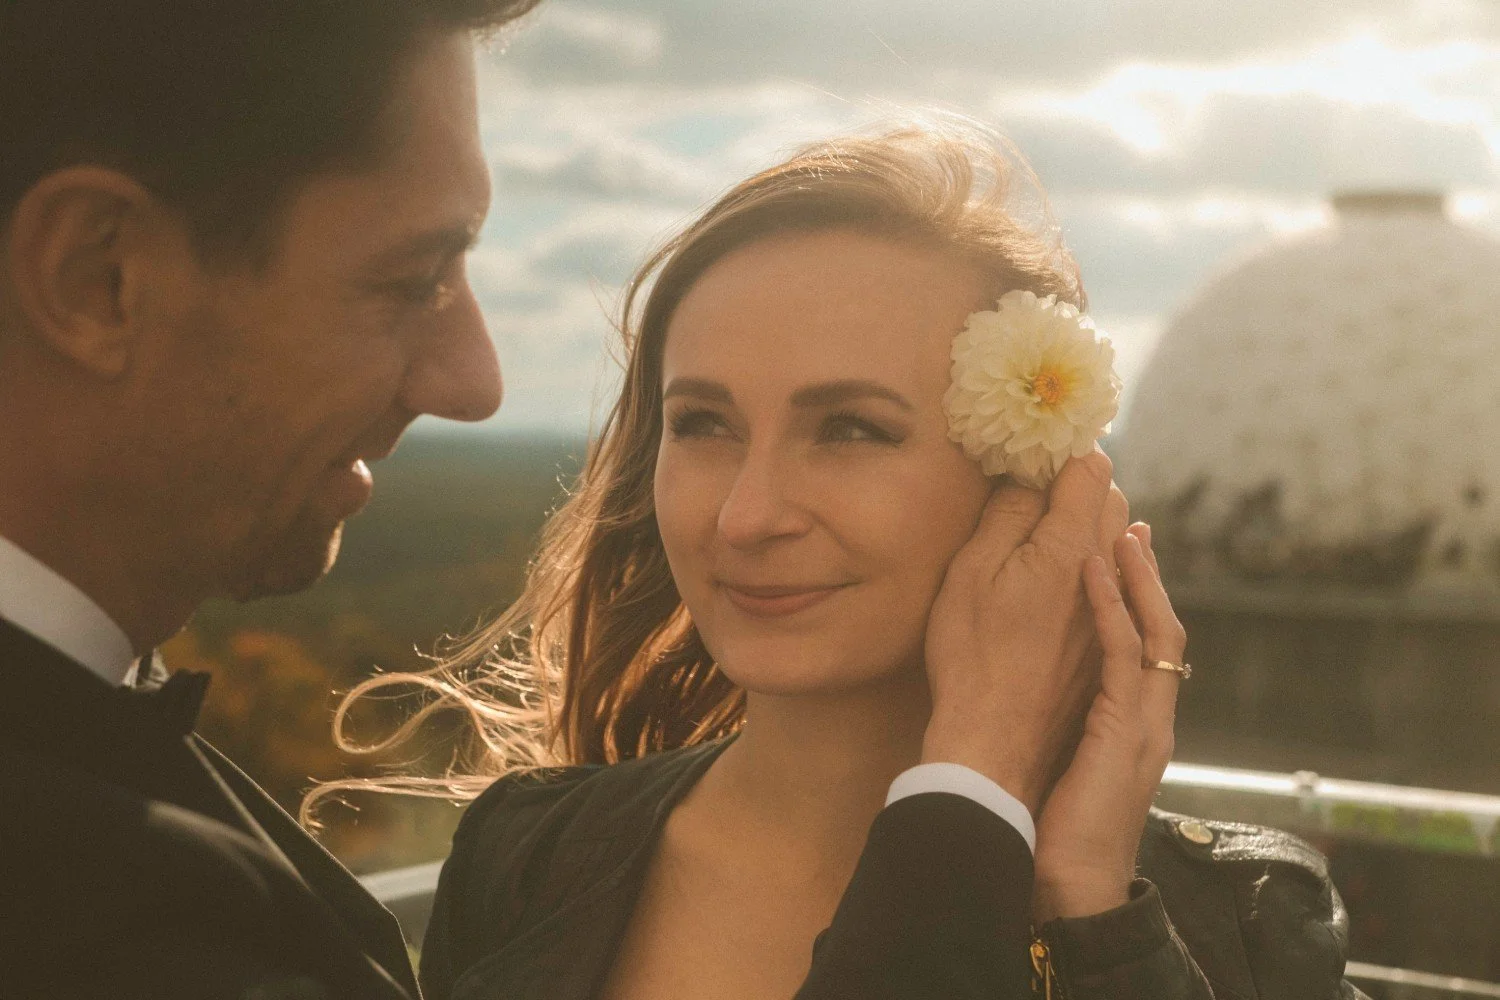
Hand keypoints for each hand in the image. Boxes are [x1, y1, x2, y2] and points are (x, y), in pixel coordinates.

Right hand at [921, 450, 1126, 812]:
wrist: (996, 741)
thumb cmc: (972, 656)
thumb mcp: (972, 574)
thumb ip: (1008, 514)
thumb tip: (1031, 470)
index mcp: (1069, 548)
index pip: (1090, 471)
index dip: (1069, 447)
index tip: (1045, 438)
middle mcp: (1105, 574)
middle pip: (1111, 501)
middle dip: (1084, 479)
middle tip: (1049, 468)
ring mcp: (1113, 610)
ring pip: (1122, 542)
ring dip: (1100, 518)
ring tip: (1074, 503)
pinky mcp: (1110, 641)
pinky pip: (1123, 583)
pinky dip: (1112, 560)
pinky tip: (1108, 557)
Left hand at [1032, 524, 1186, 920]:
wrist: (1071, 886)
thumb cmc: (1057, 832)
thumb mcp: (1070, 765)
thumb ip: (1073, 728)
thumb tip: (1047, 697)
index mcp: (1139, 725)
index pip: (1150, 647)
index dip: (1141, 600)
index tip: (1125, 555)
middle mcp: (1153, 719)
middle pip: (1164, 630)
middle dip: (1150, 578)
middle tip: (1134, 527)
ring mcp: (1147, 725)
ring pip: (1156, 633)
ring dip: (1138, 579)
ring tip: (1120, 532)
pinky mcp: (1127, 732)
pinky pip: (1125, 656)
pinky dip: (1112, 609)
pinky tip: (1091, 572)